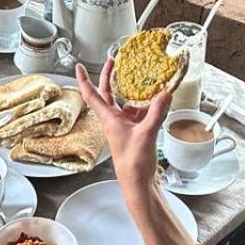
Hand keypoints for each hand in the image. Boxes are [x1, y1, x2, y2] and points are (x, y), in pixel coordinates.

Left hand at [75, 60, 170, 204]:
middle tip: (113, 61)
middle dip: (109, 77)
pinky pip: (138, 113)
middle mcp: (113, 120)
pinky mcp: (134, 132)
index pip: (91, 95)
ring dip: (133, 92)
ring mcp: (123, 126)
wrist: (137, 182)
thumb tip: (165, 94)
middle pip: (107, 93)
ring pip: (125, 103)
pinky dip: (146, 106)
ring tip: (144, 81)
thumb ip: (156, 113)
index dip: (84, 79)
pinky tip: (156, 103)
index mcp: (108, 119)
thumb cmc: (133, 163)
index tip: (79, 66)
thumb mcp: (146, 133)